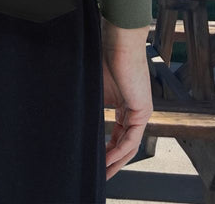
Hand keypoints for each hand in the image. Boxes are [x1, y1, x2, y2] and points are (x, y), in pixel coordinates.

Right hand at [101, 20, 152, 179]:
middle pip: (125, 143)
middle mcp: (135, 108)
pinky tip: (108, 158)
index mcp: (124, 102)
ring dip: (116, 160)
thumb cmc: (104, 54)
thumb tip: (72, 117)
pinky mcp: (142, 109)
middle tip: (100, 174)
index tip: (94, 159)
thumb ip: (90, 104)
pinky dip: (119, 150)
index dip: (106, 148)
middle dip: (112, 160)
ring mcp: (140, 109)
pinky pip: (131, 137)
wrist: (118, 39)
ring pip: (130, 144)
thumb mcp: (94, 85)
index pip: (117, 133)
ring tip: (104, 173)